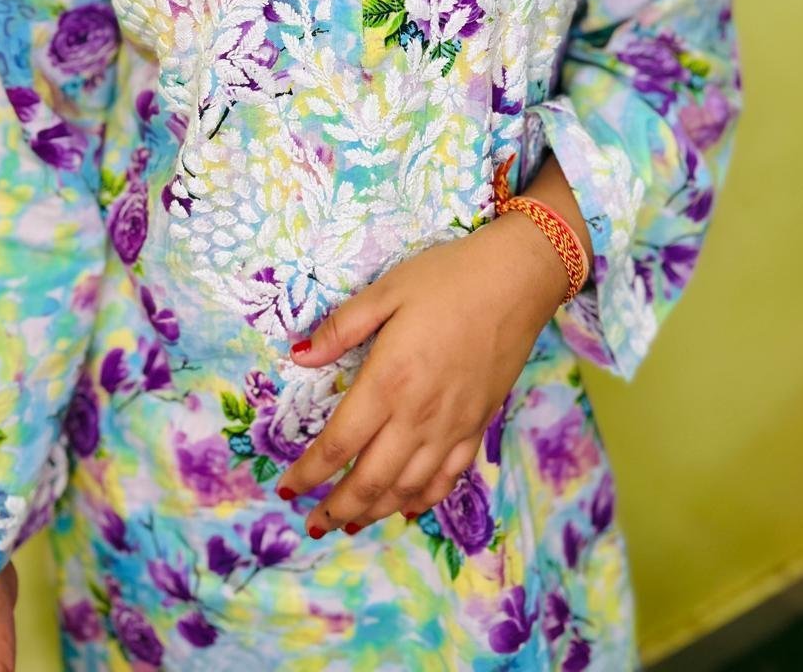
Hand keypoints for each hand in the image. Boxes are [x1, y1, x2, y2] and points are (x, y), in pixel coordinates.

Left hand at [275, 210, 574, 536]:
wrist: (517, 281)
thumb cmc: (448, 278)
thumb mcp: (387, 291)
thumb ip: (341, 328)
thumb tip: (298, 354)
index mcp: (387, 381)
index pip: (339, 444)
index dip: (309, 472)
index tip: (286, 488)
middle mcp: (417, 415)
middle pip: (370, 480)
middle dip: (336, 507)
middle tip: (312, 523)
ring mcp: (451, 426)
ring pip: (408, 488)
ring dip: (375, 512)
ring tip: (350, 522)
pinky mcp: (478, 425)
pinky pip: (448, 477)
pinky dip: (424, 499)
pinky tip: (408, 507)